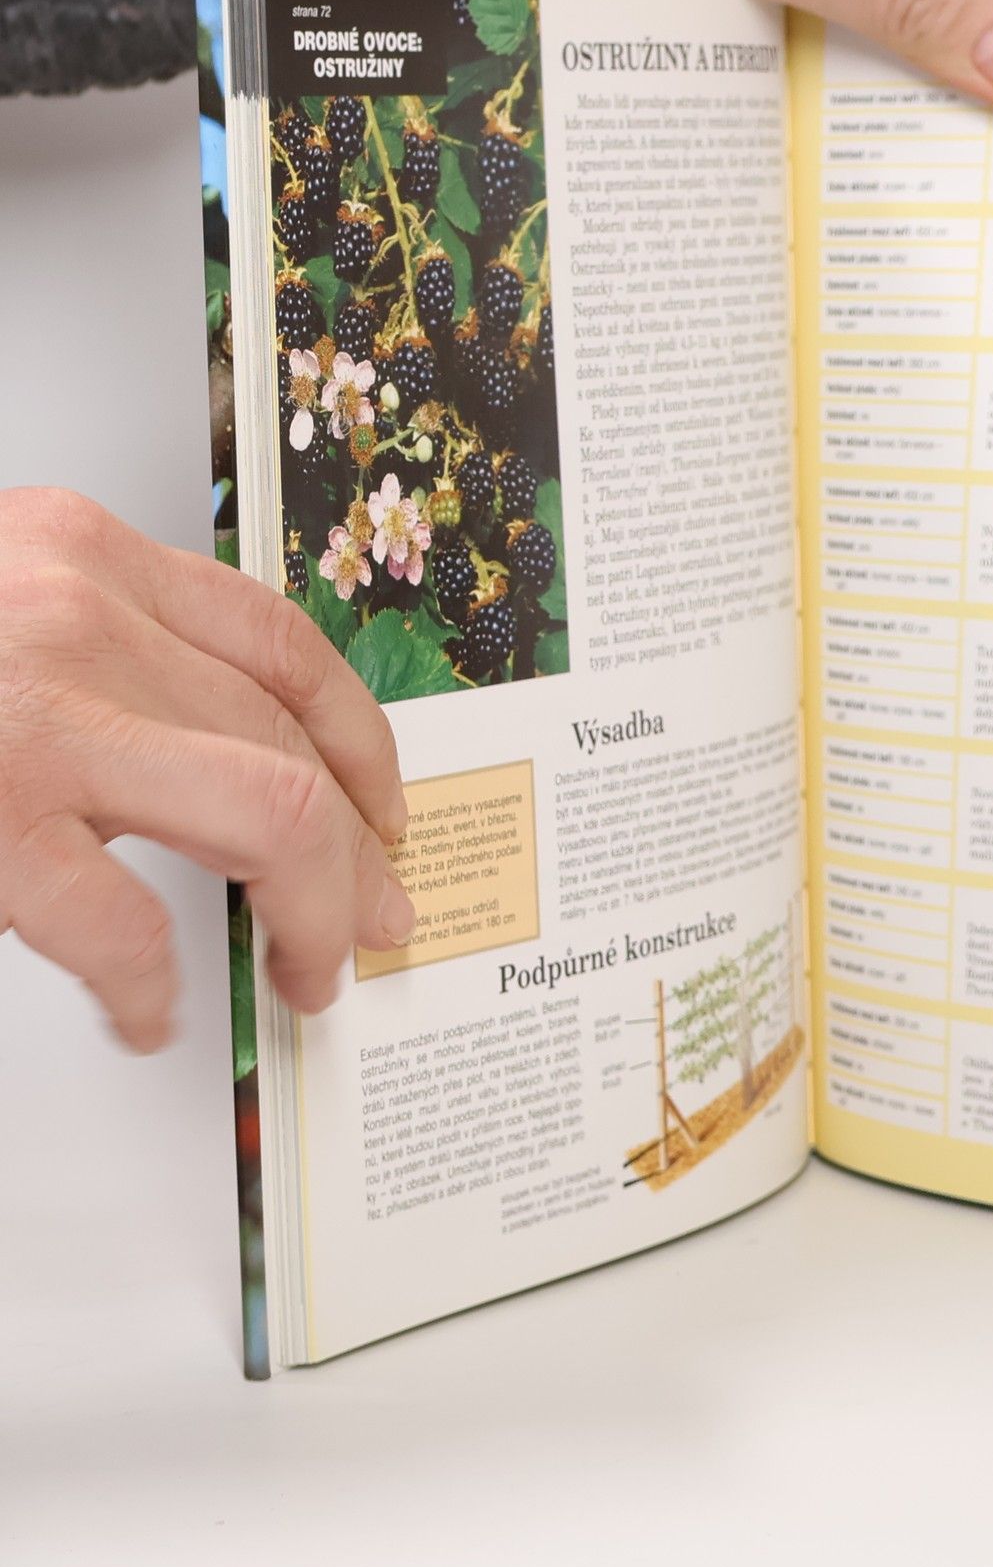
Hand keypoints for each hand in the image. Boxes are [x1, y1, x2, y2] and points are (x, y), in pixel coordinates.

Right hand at [0, 490, 413, 1051]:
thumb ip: (81, 633)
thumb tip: (196, 734)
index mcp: (76, 553)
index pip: (283, 643)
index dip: (358, 738)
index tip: (384, 802)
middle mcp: (73, 615)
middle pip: (295, 740)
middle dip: (359, 851)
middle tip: (373, 918)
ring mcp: (29, 717)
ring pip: (269, 814)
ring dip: (312, 911)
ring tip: (307, 970)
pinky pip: (122, 923)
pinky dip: (156, 986)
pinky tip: (149, 1014)